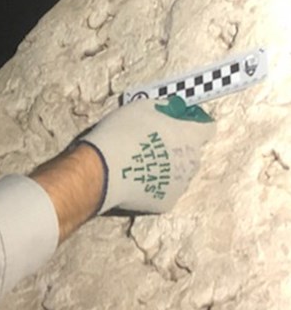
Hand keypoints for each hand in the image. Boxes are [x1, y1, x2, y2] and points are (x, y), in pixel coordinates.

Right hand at [79, 96, 215, 214]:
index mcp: (189, 136)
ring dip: (166, 167)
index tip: (179, 120)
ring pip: (179, 174)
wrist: (103, 169)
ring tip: (139, 162)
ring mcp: (180, 185)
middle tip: (152, 142)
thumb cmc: (121, 134)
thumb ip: (164, 107)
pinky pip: (164, 191)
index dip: (194, 122)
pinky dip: (153, 185)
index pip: (207, 127)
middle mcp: (191, 162)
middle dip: (177, 146)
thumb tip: (172, 109)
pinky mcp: (165, 202)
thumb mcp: (143, 107)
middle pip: (192, 152)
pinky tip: (135, 179)